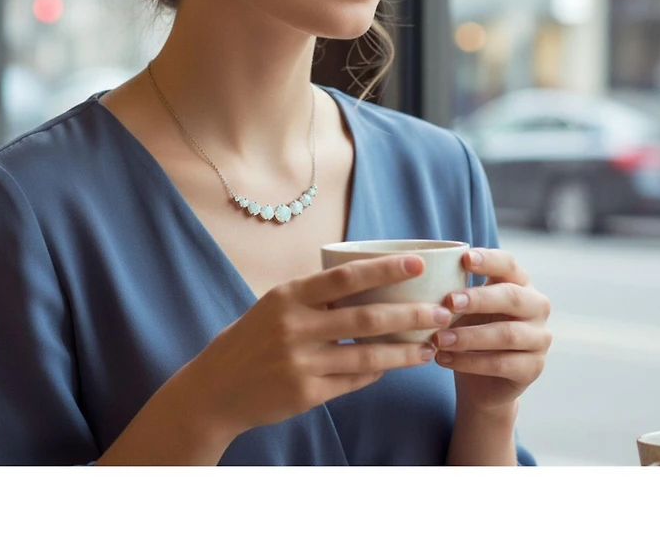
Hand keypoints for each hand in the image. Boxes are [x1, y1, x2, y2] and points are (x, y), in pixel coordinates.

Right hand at [183, 254, 452, 439]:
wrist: (217, 387)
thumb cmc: (254, 337)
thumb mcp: (277, 305)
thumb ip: (316, 296)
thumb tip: (371, 281)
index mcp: (289, 295)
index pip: (345, 277)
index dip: (385, 269)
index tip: (419, 264)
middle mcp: (294, 326)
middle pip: (366, 317)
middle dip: (410, 314)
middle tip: (442, 311)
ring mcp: (300, 362)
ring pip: (367, 355)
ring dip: (404, 351)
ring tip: (430, 346)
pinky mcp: (306, 394)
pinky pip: (353, 381)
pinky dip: (377, 372)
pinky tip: (396, 366)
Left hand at [431, 248, 551, 414]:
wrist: (483, 381)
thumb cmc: (470, 329)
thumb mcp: (463, 307)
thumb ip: (453, 292)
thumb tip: (420, 277)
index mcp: (520, 282)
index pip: (509, 264)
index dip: (489, 260)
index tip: (464, 259)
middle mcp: (536, 307)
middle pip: (511, 297)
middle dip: (478, 298)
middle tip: (448, 302)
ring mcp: (540, 338)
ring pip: (506, 334)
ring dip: (469, 336)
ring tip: (438, 339)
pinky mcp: (534, 368)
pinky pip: (502, 364)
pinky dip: (469, 362)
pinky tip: (443, 358)